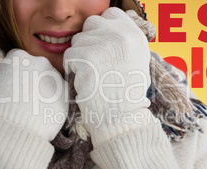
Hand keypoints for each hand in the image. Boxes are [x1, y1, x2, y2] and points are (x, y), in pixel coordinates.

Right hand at [0, 49, 67, 140]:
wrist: (15, 133)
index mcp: (19, 57)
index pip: (16, 60)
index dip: (11, 74)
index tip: (8, 88)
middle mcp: (40, 62)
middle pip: (34, 67)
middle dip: (29, 78)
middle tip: (21, 98)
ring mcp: (55, 77)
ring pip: (48, 79)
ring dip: (42, 88)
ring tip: (32, 106)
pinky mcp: (65, 93)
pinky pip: (60, 93)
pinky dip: (53, 99)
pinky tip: (42, 110)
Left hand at [64, 8, 156, 146]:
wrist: (120, 117)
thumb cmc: (127, 93)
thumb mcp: (137, 60)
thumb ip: (124, 40)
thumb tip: (107, 26)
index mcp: (135, 35)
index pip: (111, 12)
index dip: (103, 27)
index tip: (102, 43)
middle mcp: (121, 35)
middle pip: (92, 22)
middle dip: (89, 39)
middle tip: (95, 61)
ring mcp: (103, 44)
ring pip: (78, 39)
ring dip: (80, 55)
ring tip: (93, 74)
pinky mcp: (86, 56)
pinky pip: (69, 54)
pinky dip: (73, 67)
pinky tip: (85, 80)